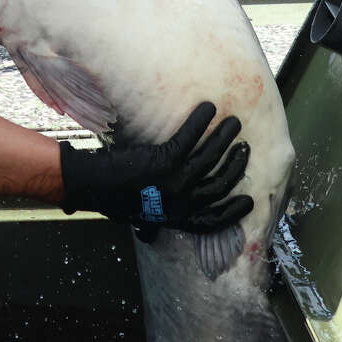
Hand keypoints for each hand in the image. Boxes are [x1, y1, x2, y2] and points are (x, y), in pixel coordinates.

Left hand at [59, 102, 252, 233]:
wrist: (91, 185)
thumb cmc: (112, 199)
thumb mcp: (138, 219)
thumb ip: (151, 222)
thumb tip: (151, 232)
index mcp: (176, 219)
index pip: (214, 220)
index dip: (234, 211)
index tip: (250, 200)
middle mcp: (180, 203)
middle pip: (219, 184)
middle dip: (235, 166)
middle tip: (244, 148)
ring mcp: (173, 182)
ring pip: (210, 157)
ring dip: (225, 137)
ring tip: (233, 123)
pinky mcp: (163, 160)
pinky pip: (189, 138)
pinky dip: (201, 121)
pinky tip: (208, 109)